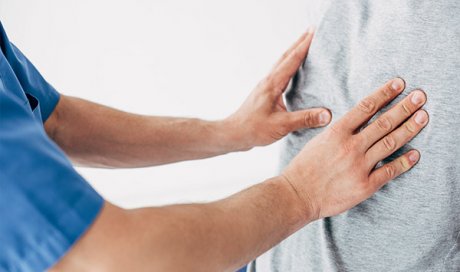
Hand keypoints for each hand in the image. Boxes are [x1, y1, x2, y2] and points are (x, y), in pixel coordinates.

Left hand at [224, 29, 330, 149]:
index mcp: (272, 84)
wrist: (234, 134)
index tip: (314, 33)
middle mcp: (268, 81)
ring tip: (304, 45)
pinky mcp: (265, 93)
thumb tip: (327, 114)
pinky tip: (293, 71)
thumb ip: (305, 119)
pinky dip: (288, 66)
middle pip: (285, 57)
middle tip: (312, 31)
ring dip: (293, 53)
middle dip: (299, 43)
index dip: (304, 46)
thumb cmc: (253, 129)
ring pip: (281, 64)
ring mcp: (265, 86)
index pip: (292, 60)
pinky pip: (279, 74)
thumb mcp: (281, 125)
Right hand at [281, 78, 427, 221]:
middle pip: (383, 123)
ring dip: (409, 129)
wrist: (297, 195)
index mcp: (336, 132)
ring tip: (423, 117)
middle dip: (404, 108)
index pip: (366, 107)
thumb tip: (356, 121)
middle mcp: (350, 146)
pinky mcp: (365, 185)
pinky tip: (416, 153)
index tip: (399, 84)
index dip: (384, 94)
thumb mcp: (318, 141)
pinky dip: (404, 162)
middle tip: (420, 96)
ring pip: (390, 143)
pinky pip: (389, 171)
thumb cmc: (304, 168)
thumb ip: (338, 131)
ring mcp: (359, 166)